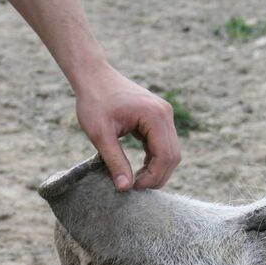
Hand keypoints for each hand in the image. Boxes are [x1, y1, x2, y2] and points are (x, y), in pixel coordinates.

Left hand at [75, 66, 180, 190]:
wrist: (93, 76)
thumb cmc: (94, 101)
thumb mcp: (100, 134)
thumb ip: (114, 161)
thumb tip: (125, 188)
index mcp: (155, 116)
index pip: (165, 156)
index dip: (152, 177)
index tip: (133, 188)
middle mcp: (165, 114)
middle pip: (173, 156)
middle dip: (157, 176)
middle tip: (134, 188)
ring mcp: (164, 114)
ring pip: (170, 152)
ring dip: (156, 170)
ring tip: (135, 181)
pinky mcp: (158, 117)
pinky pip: (163, 144)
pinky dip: (154, 160)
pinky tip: (138, 169)